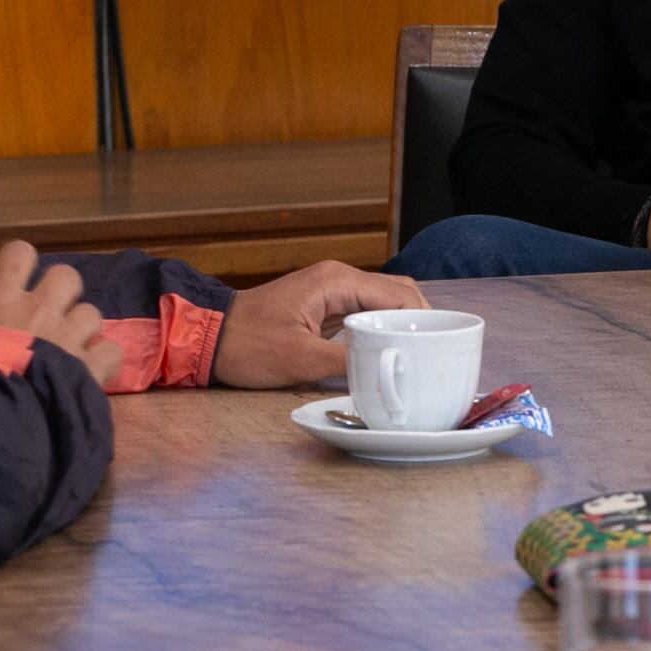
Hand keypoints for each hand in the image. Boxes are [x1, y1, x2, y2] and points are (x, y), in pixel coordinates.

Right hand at [0, 240, 124, 388]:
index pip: (19, 252)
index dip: (22, 267)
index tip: (17, 286)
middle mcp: (37, 307)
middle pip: (67, 276)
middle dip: (62, 296)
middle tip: (49, 321)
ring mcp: (67, 335)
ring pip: (92, 313)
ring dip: (82, 331)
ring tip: (69, 353)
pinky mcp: (90, 368)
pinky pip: (112, 350)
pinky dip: (103, 362)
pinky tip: (90, 376)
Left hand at [212, 261, 425, 387]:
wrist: (210, 338)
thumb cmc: (249, 345)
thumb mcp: (301, 359)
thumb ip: (350, 362)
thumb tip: (391, 372)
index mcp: (337, 281)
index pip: (399, 293)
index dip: (425, 320)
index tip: (441, 348)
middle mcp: (339, 279)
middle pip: (398, 293)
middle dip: (420, 322)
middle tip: (435, 356)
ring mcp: (332, 291)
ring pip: (384, 303)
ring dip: (403, 326)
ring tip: (418, 358)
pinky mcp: (325, 307)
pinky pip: (366, 313)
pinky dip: (383, 330)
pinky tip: (391, 355)